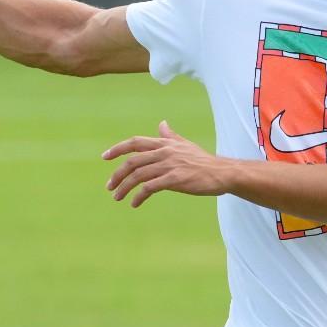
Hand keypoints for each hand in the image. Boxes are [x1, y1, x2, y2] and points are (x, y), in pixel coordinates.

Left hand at [103, 121, 230, 207]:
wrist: (221, 173)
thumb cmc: (203, 160)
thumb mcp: (185, 144)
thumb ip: (170, 136)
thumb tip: (162, 123)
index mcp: (165, 143)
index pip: (135, 142)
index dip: (118, 148)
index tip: (105, 157)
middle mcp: (164, 152)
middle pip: (132, 161)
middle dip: (117, 174)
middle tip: (109, 186)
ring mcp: (169, 165)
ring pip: (138, 175)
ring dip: (124, 187)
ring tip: (117, 197)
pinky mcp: (175, 179)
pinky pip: (150, 188)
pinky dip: (138, 196)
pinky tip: (134, 203)